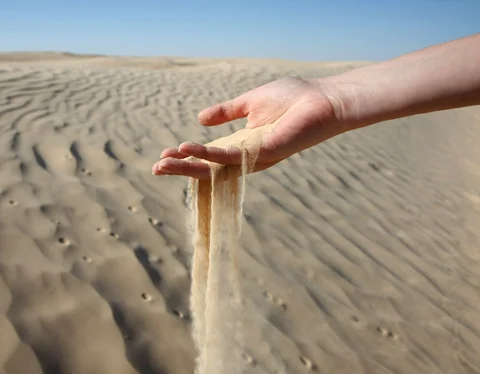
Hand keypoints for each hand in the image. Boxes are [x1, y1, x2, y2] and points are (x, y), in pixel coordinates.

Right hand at [152, 76, 343, 178]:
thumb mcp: (250, 103)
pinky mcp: (265, 152)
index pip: (208, 155)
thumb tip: (200, 118)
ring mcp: (255, 157)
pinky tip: (189, 149)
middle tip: (156, 169)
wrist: (324, 99)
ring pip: (216, 167)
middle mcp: (246, 156)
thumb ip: (226, 112)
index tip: (163, 155)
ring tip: (164, 162)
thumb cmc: (294, 99)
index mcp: (241, 144)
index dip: (186, 157)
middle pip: (208, 168)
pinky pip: (232, 156)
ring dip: (189, 165)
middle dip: (182, 169)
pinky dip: (209, 154)